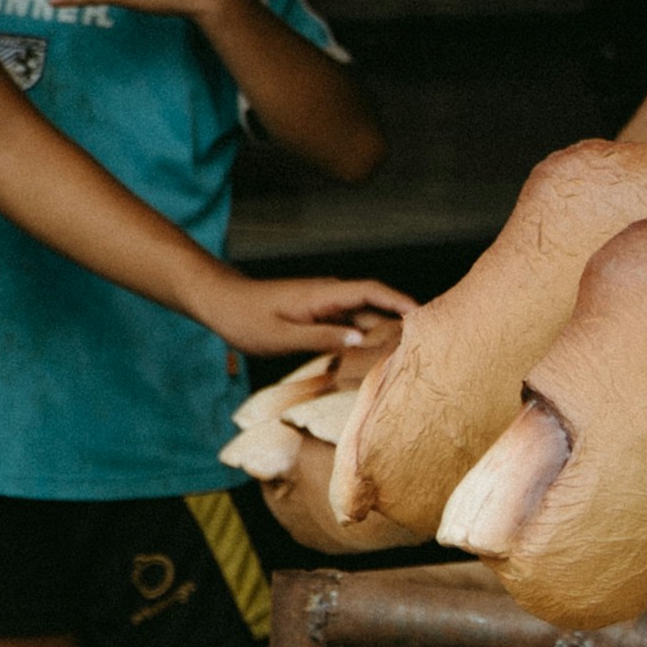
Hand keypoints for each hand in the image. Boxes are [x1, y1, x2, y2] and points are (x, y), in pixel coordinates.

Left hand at [192, 270, 408, 362]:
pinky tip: (372, 355)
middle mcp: (329, 295)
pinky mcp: (317, 314)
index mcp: (323, 295)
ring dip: (382, 331)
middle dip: (400, 321)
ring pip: (362, 316)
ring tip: (405, 354)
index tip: (425, 315)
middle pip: (374, 305)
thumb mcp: (281, 336)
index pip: (372, 291)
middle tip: (426, 344)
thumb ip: (321, 337)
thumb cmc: (245, 319)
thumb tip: (360, 338)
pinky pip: (348, 323)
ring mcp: (323, 304)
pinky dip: (363, 336)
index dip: (400, 301)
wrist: (220, 302)